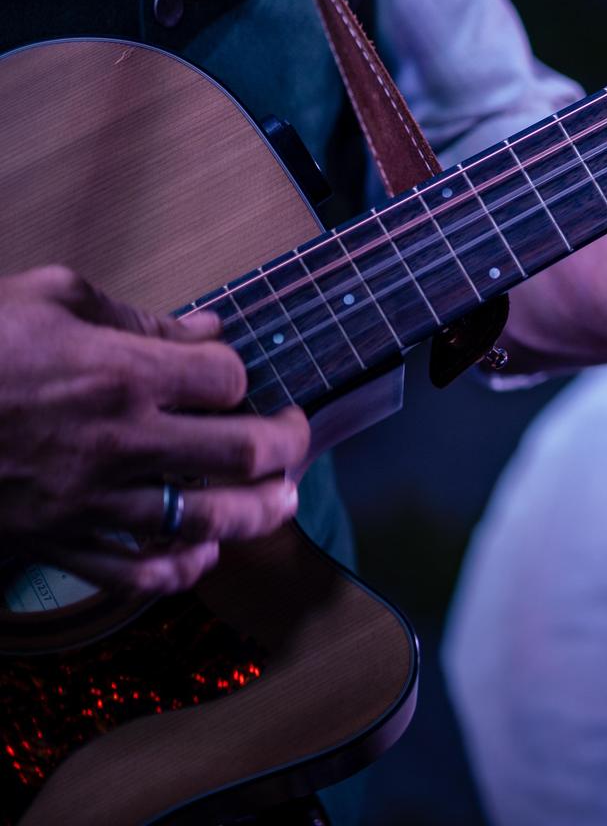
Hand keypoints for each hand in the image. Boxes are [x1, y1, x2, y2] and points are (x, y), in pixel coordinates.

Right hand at [0, 266, 309, 596]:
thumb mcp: (47, 298)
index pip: (228, 381)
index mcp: (122, 374)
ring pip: (203, 520)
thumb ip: (136, 318)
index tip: (241, 379)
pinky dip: (178, 568)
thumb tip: (207, 329)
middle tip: (295, 440)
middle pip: (241, 455)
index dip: (246, 377)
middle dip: (285, 448)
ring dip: (257, 514)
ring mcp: (89, 499)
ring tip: (280, 502)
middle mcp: (119, 441)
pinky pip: (133, 572)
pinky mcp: (55, 541)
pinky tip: (201, 554)